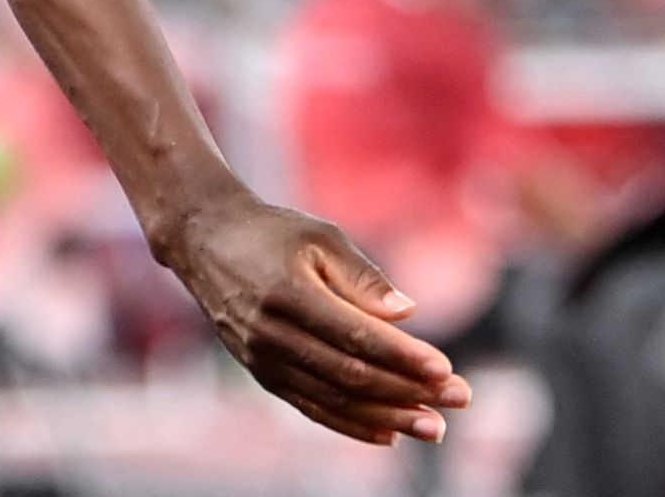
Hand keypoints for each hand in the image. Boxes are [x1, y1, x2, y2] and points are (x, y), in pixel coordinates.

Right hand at [155, 190, 469, 445]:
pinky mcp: (262, 374)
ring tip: (433, 426)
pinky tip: (388, 433)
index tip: (445, 369)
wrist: (206, 243)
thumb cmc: (274, 232)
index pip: (356, 337)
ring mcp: (264, 361)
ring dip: (388, 416)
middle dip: (409, 392)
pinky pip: (311, 407)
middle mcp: (272, 336)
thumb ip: (364, 279)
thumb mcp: (321, 238)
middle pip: (350, 375)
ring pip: (334, 399)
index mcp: (289, 295)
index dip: (403, 357)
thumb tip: (408, 314)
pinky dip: (351, 423)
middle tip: (459, 399)